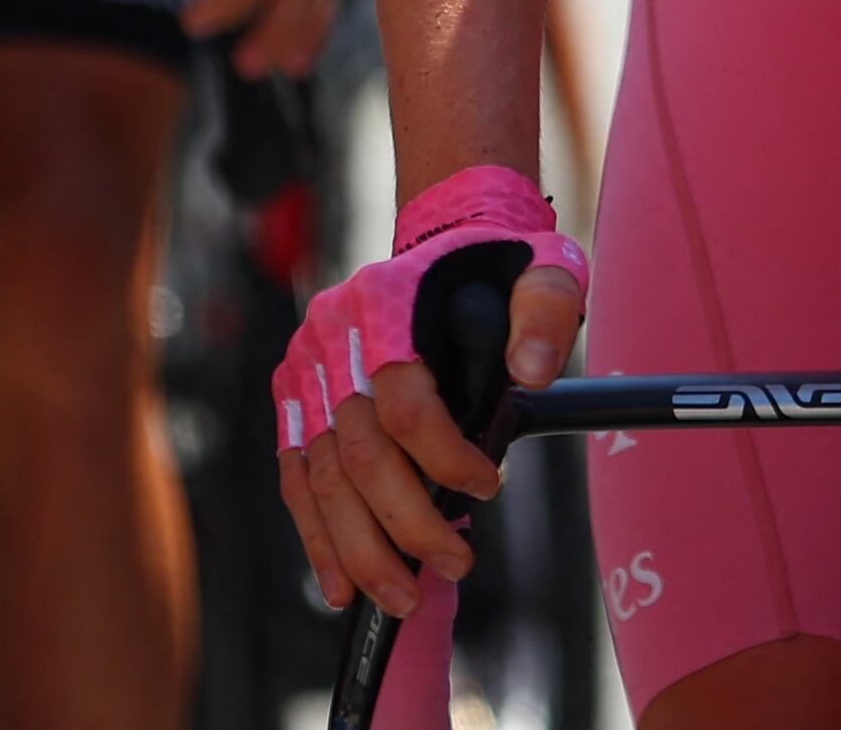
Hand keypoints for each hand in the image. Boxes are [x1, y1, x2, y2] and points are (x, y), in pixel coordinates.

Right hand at [277, 168, 589, 622]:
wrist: (442, 243)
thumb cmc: (496, 266)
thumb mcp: (542, 269)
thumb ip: (546, 312)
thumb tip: (533, 372)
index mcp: (382, 300)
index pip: (401, 399)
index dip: (442, 457)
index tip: (488, 488)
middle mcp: (329, 336)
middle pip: (355, 450)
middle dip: (403, 523)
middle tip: (455, 565)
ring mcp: (304, 370)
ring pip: (318, 475)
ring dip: (359, 548)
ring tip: (403, 598)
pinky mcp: (293, 398)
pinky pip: (296, 477)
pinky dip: (317, 536)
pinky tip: (341, 584)